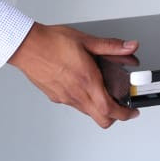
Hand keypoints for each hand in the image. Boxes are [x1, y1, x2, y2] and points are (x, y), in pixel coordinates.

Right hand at [7, 23, 140, 127]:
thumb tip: (129, 47)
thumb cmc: (52, 42)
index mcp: (87, 81)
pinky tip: (82, 85)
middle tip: (122, 107)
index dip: (125, 114)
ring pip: (88, 112)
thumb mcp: (86, 41)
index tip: (132, 111)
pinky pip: (74, 105)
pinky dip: (84, 101)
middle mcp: (76, 93)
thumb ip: (110, 46)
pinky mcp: (55, 97)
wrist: (27, 46)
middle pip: (101, 119)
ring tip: (102, 91)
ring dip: (99, 108)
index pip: (110, 109)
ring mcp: (65, 98)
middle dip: (115, 117)